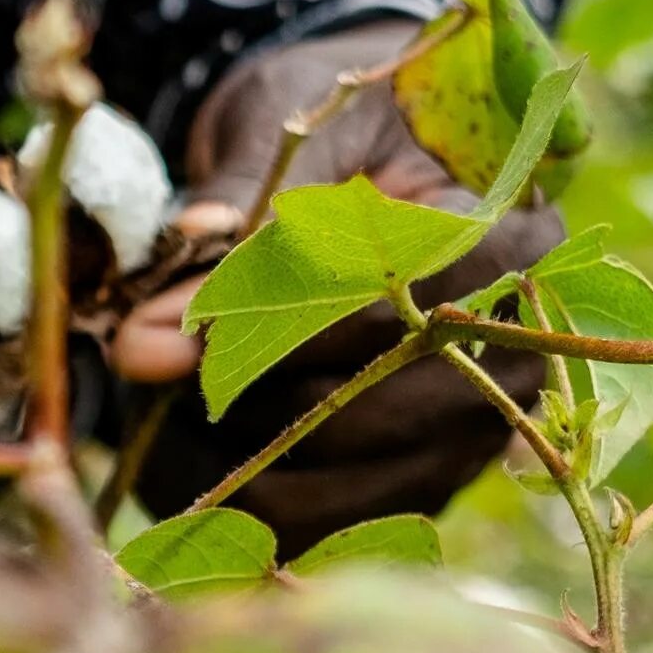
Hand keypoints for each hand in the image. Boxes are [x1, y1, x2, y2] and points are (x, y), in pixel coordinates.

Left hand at [110, 23, 559, 549]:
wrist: (373, 151)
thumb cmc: (336, 129)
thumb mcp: (287, 135)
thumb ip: (224, 222)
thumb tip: (143, 338)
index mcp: (509, 239)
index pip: (385, 306)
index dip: (268, 322)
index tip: (165, 334)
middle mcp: (514, 347)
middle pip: (362, 406)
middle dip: (235, 395)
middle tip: (139, 371)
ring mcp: (477, 423)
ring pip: (341, 482)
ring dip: (229, 464)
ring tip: (146, 419)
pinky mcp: (428, 475)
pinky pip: (334, 523)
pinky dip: (245, 506)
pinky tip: (179, 462)